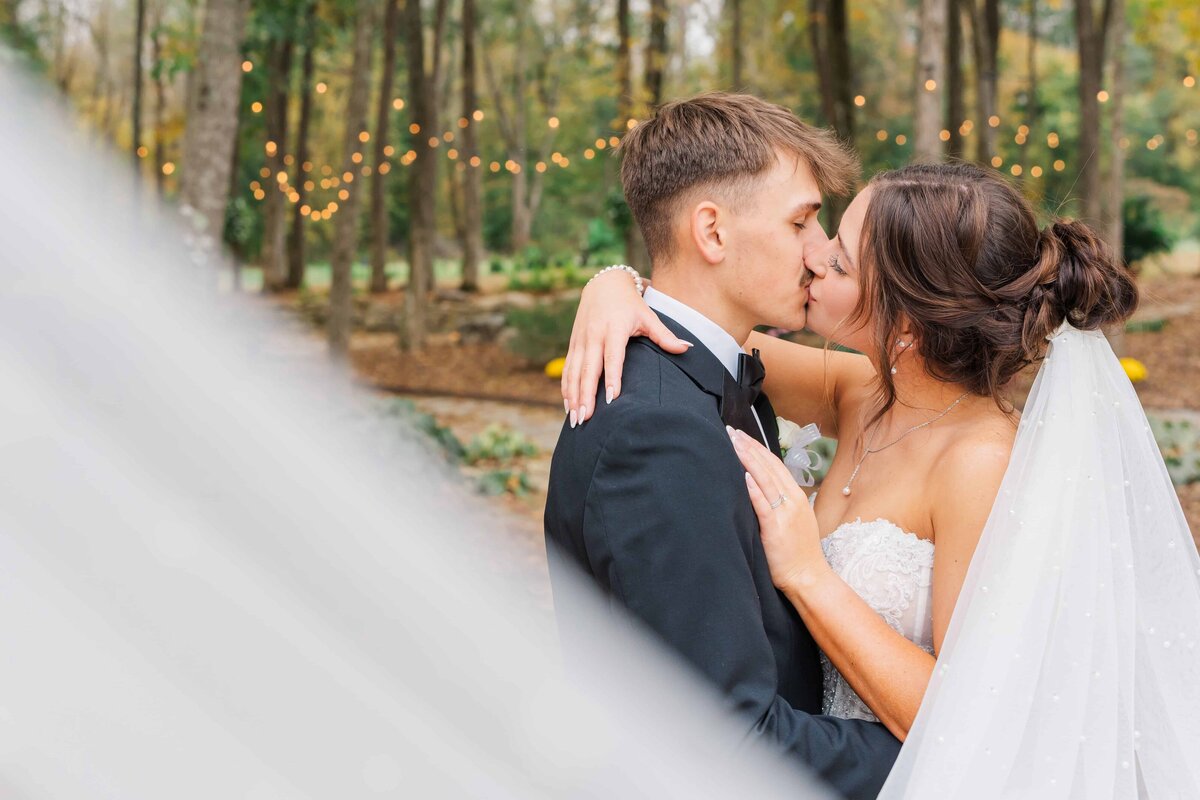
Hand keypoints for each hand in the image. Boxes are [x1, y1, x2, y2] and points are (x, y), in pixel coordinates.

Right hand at [562, 269, 691, 425]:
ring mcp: (581, 340)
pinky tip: (568, 405)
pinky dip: (567, 388)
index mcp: (614, 329)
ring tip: (575, 419)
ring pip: (574, 372)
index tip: (611, 399)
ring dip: (573, 396)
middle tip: (586, 418)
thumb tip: (687, 348)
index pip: (613, 357)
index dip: (612, 378)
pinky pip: (567, 369)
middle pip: (589, 369)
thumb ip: (665, 335)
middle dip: (586, 395)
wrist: (604, 284)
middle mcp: (594, 335)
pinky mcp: (573, 344)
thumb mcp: (648, 316)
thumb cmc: (630, 304)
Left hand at [727, 427, 828, 590]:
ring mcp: (785, 513)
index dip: (757, 448)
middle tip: (731, 431)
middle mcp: (792, 500)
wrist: (808, 576)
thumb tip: (759, 486)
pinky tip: (743, 475)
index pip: (774, 464)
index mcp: (795, 496)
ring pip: (765, 479)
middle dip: (749, 447)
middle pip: (768, 466)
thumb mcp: (793, 519)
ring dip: (748, 459)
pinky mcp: (776, 528)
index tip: (741, 436)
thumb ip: (779, 502)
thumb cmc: (797, 551)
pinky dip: (754, 489)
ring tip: (733, 444)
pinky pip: (763, 504)